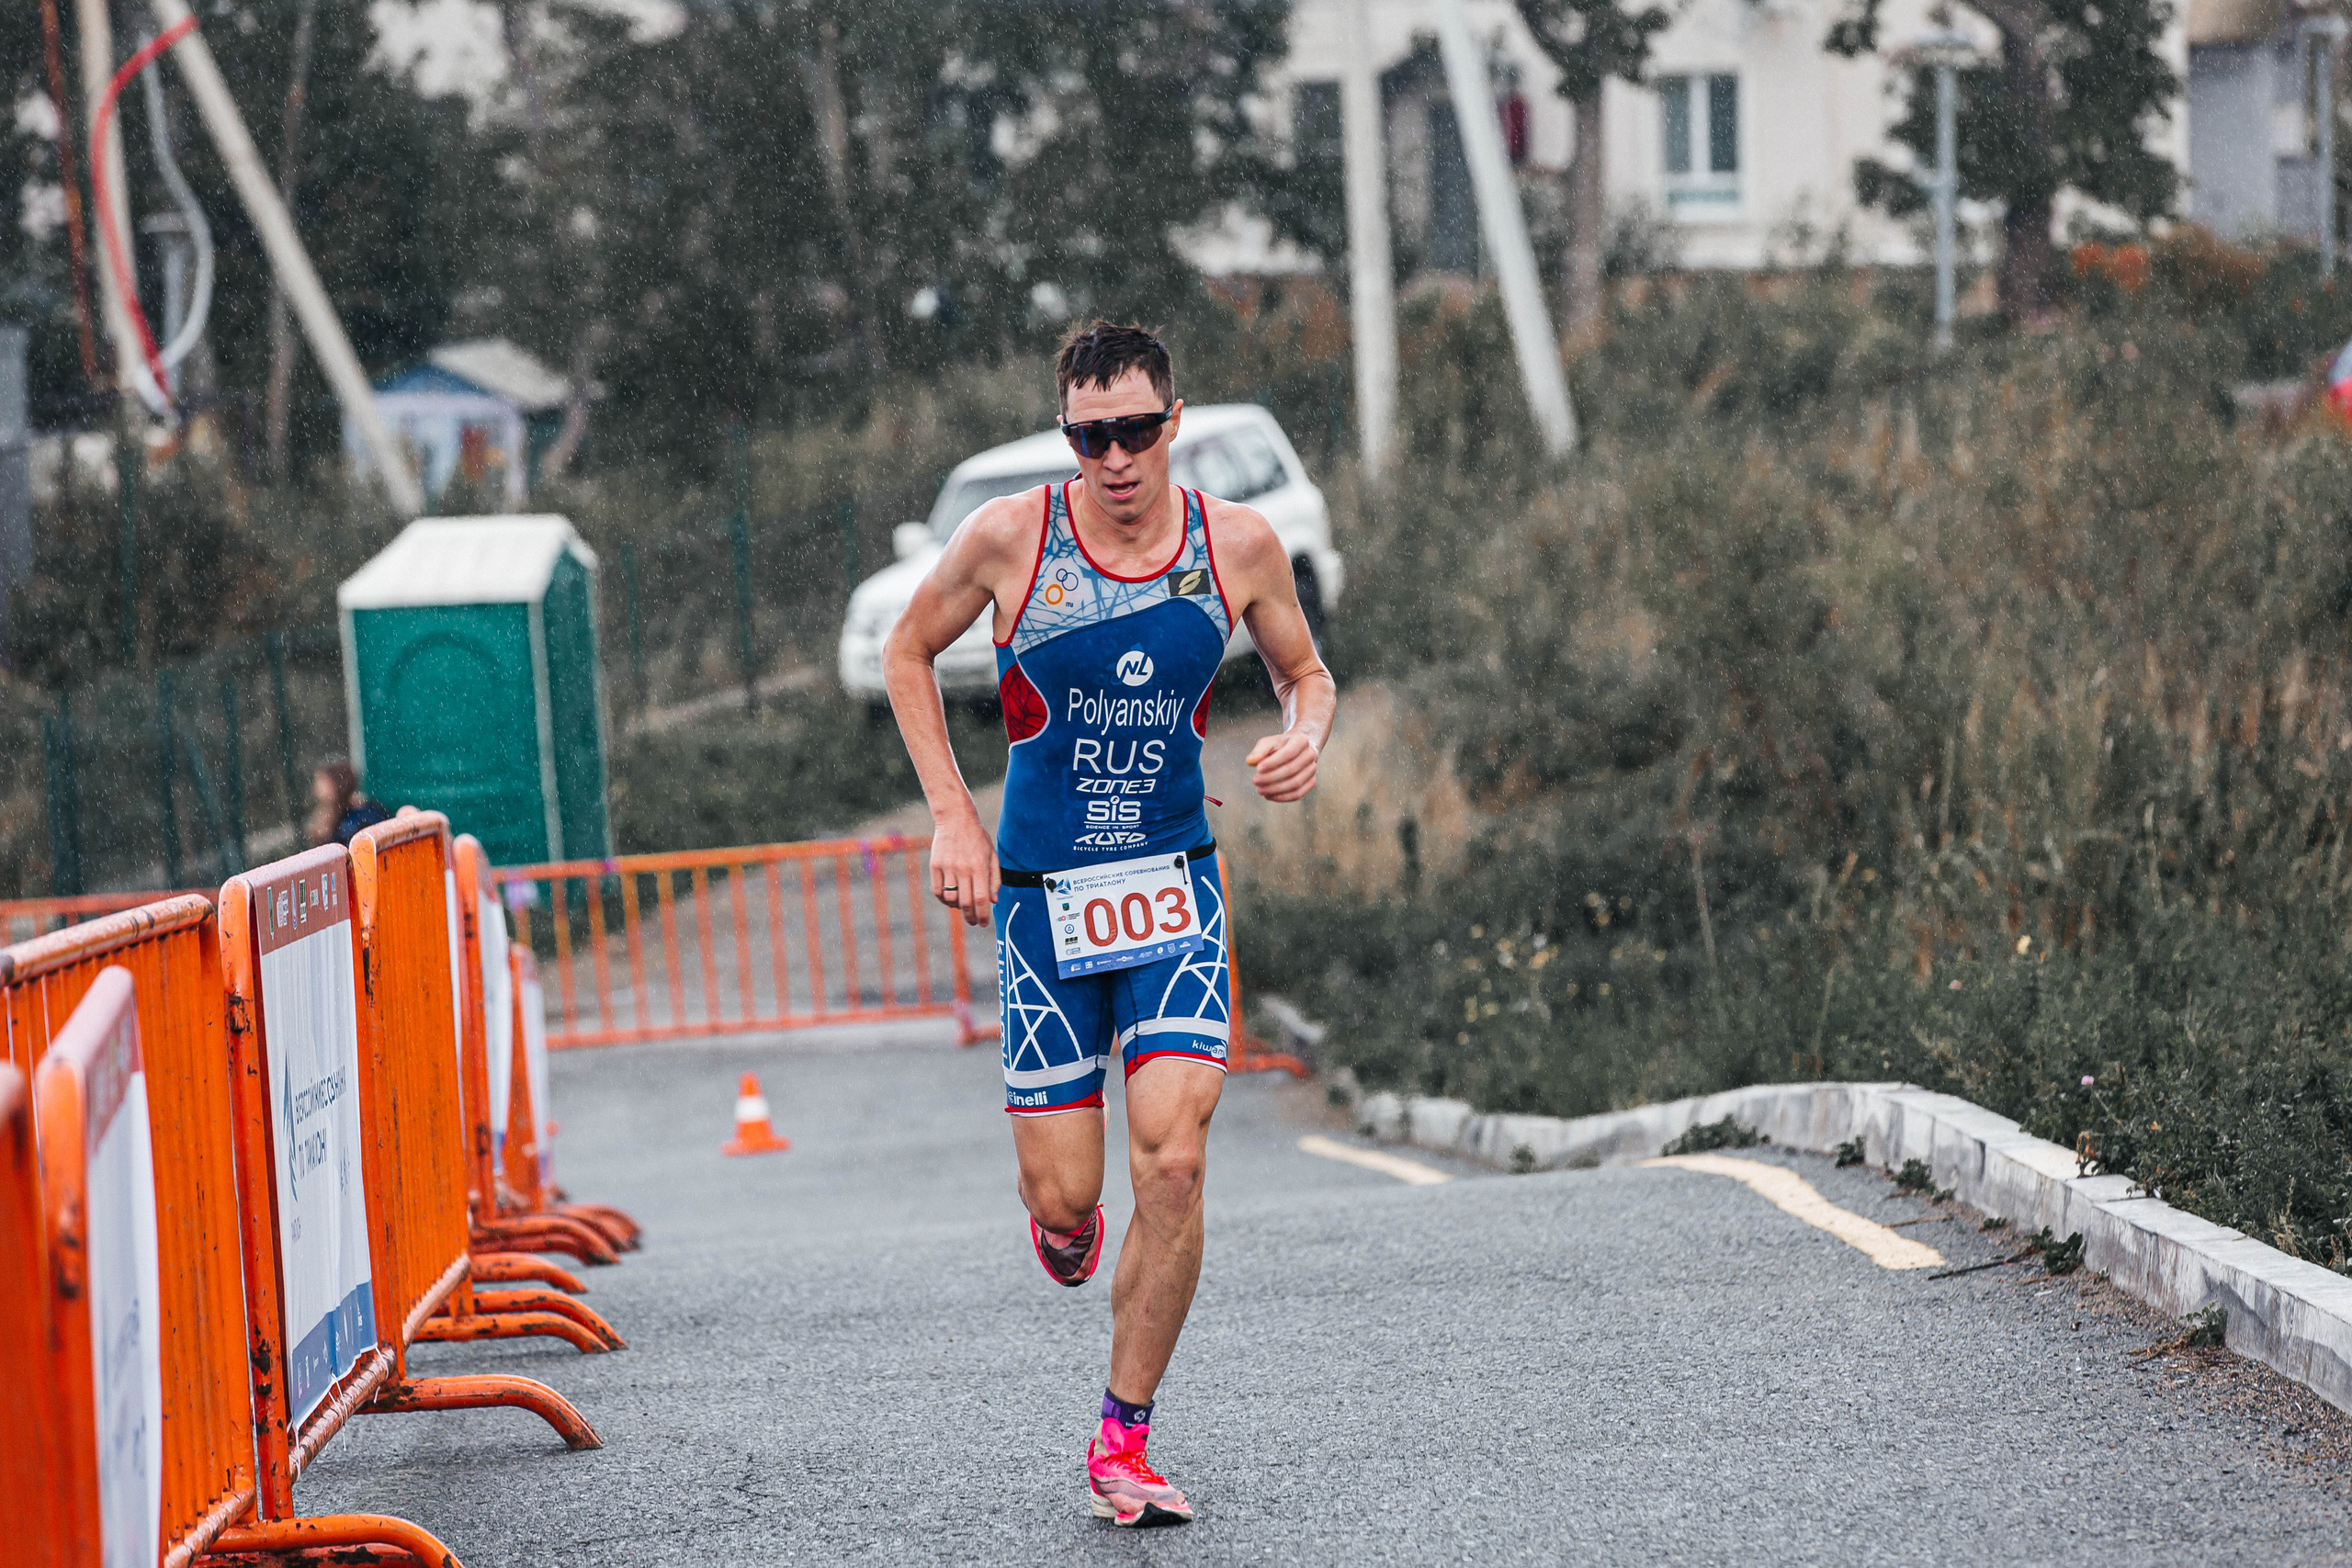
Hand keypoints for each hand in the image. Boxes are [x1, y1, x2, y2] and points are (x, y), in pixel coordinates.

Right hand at [929, 808, 999, 926]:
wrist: (955, 819)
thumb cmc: (977, 838)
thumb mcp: (992, 855)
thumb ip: (994, 879)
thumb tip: (993, 901)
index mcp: (980, 866)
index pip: (981, 898)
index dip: (982, 914)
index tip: (983, 923)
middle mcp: (963, 868)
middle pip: (966, 902)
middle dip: (970, 917)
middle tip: (973, 922)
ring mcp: (948, 867)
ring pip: (950, 898)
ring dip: (957, 908)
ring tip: (962, 907)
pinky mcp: (935, 865)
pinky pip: (937, 890)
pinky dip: (943, 899)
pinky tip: (950, 899)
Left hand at [1245, 731, 1318, 802]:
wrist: (1296, 749)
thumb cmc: (1279, 746)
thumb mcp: (1268, 743)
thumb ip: (1259, 751)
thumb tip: (1250, 762)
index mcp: (1301, 741)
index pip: (1288, 753)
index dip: (1273, 762)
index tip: (1258, 768)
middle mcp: (1310, 755)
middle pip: (1291, 770)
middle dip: (1271, 778)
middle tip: (1255, 781)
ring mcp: (1312, 769)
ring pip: (1295, 784)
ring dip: (1276, 789)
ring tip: (1260, 790)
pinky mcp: (1311, 782)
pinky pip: (1298, 794)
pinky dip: (1283, 797)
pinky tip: (1269, 796)